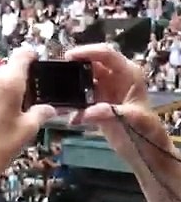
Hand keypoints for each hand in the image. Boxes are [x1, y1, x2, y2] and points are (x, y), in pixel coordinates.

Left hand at [0, 47, 55, 184]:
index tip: (36, 65)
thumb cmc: (0, 147)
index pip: (22, 55)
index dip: (31, 57)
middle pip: (8, 69)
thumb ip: (41, 113)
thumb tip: (49, 109)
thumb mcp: (27, 130)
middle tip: (24, 101)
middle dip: (17, 81)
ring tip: (7, 112)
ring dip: (2, 90)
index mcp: (8, 81)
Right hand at [66, 44, 173, 167]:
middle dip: (74, 67)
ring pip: (83, 81)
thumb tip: (85, 113)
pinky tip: (65, 112)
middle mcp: (115, 78)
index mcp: (128, 74)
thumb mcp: (132, 119)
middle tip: (56, 74)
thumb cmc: (145, 130)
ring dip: (71, 86)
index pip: (107, 54)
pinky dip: (72, 104)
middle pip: (91, 65)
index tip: (69, 57)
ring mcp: (104, 90)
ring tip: (57, 92)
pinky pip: (80, 99)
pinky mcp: (96, 103)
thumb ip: (109, 112)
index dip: (88, 52)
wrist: (143, 149)